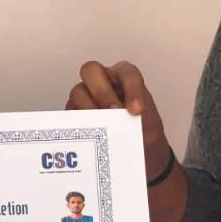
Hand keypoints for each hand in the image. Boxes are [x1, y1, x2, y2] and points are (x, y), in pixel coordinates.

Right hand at [66, 61, 172, 178]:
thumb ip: (140, 122)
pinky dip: (79, 122)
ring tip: (100, 126)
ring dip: (89, 109)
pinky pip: (70, 112)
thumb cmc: (143, 132)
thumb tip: (124, 123)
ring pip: (78, 92)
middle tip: (113, 113)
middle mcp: (103, 81)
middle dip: (101, 92)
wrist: (137, 150)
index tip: (136, 110)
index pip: (127, 73)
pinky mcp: (75, 112)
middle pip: (91, 71)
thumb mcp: (150, 129)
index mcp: (125, 78)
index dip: (131, 88)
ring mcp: (86, 95)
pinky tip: (89, 133)